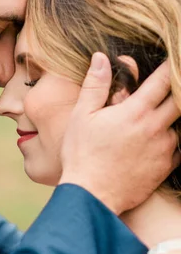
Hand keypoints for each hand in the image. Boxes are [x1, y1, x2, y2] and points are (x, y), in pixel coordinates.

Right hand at [60, 53, 179, 214]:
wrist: (91, 195)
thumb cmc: (82, 154)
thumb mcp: (81, 115)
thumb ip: (95, 85)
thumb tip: (101, 58)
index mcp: (134, 112)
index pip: (162, 80)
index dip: (168, 67)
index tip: (170, 59)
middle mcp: (154, 128)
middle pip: (179, 100)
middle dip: (176, 90)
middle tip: (166, 89)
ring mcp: (163, 149)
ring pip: (179, 124)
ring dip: (171, 117)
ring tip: (154, 118)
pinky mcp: (165, 167)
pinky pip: (179, 148)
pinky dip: (172, 141)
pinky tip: (157, 141)